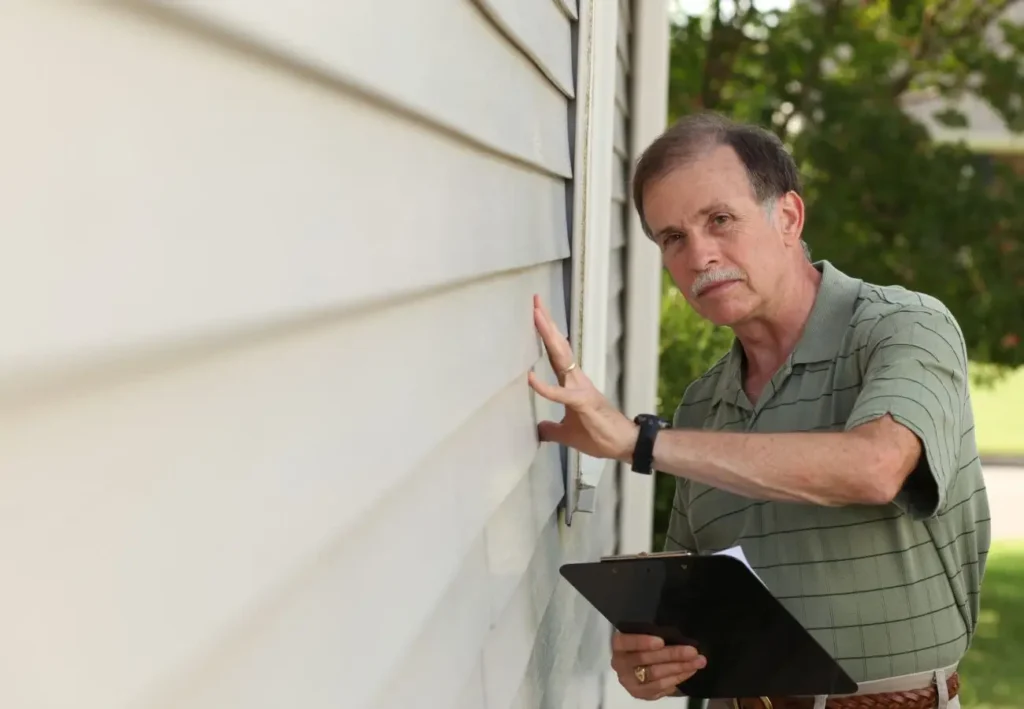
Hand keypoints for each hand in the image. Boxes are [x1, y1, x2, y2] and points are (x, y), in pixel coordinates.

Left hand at [527, 295, 637, 461]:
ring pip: (561, 358)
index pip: (556, 354)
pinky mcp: (583, 403)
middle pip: (558, 347)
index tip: (537, 315)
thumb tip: (539, 429)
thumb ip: (552, 428)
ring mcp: (580, 388)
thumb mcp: (567, 433)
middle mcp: (576, 380)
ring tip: (537, 316)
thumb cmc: (598, 436)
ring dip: (548, 337)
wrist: (623, 445)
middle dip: (546, 324)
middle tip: (535, 302)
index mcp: (572, 383)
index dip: (546, 336)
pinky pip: (561, 394)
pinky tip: (531, 379)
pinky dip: (545, 387)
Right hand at [611, 632, 705, 700]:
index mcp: (619, 645)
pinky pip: (661, 687)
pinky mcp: (640, 694)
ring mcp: (630, 681)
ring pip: (656, 675)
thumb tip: (678, 635)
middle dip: (671, 654)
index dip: (642, 642)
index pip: (626, 642)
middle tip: (692, 651)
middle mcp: (620, 664)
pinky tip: (689, 671)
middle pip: (645, 659)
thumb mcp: (644, 635)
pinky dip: (678, 678)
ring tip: (697, 661)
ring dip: (679, 668)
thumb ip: (654, 634)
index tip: (661, 641)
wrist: (636, 665)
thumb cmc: (643, 644)